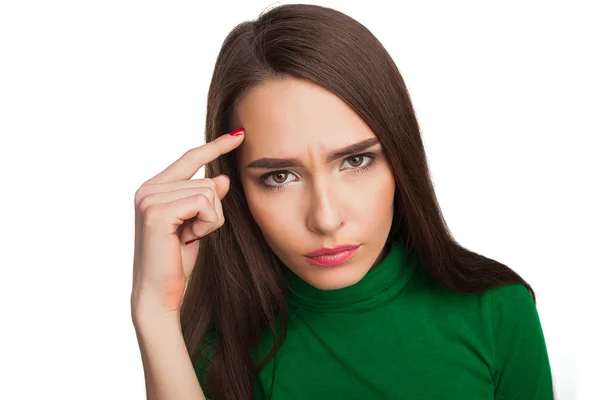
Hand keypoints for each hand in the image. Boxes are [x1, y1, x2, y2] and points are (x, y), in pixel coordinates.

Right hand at [131, 128, 244, 316]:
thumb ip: (205, 198)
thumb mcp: (198, 224)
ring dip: (210, 220)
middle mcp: (147, 189)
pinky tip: (189, 240)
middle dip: (212, 211)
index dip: (216, 146)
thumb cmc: (177, 262)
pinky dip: (208, 224)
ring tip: (188, 239)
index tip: (239, 134)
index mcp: (154, 188)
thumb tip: (222, 178)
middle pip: (207, 180)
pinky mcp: (157, 212)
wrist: (160, 295)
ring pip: (208, 192)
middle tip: (192, 235)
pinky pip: (205, 204)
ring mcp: (149, 199)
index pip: (190, 158)